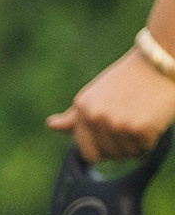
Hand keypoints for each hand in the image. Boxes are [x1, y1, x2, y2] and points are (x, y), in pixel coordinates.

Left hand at [47, 47, 174, 161]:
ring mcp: (116, 123)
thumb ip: (76, 115)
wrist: (163, 59)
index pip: (87, 152)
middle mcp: (95, 117)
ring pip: (127, 154)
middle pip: (109, 156)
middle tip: (134, 120)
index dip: (105, 149)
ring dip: (138, 142)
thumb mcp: (97, 94)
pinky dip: (153, 138)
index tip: (116, 134)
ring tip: (143, 116)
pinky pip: (145, 148)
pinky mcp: (139, 127)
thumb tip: (51, 125)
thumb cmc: (131, 78)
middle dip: (123, 146)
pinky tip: (154, 117)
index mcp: (82, 108)